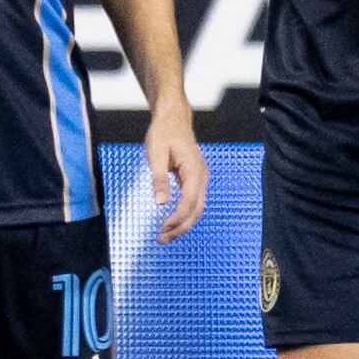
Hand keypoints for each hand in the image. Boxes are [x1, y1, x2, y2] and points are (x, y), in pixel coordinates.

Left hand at [143, 96, 207, 241]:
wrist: (173, 119)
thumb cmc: (164, 133)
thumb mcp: (156, 154)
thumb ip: (159, 178)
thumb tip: (161, 203)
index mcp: (194, 170)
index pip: (189, 202)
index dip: (177, 218)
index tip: (162, 229)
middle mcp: (201, 176)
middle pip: (196, 210)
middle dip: (180, 227)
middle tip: (162, 240)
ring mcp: (200, 178)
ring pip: (196, 208)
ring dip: (183, 224)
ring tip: (165, 236)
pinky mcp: (195, 180)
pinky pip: (193, 202)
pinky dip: (184, 215)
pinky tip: (172, 223)